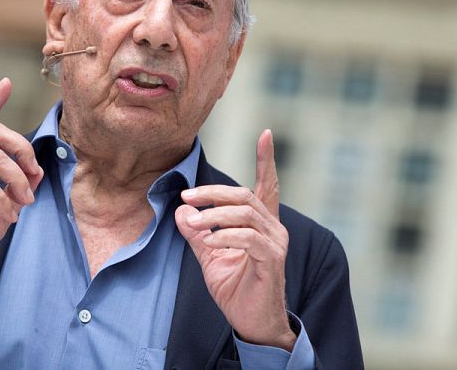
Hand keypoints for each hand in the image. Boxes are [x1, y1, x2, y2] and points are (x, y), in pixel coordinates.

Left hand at [174, 130, 293, 349]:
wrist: (252, 322)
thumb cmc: (235, 287)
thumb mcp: (209, 254)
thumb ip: (196, 232)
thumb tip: (180, 211)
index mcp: (261, 223)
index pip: (266, 185)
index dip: (266, 160)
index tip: (266, 134)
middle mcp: (273, 228)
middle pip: (244, 196)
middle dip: (212, 192)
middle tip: (186, 196)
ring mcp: (275, 244)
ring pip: (245, 214)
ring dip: (214, 216)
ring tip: (194, 223)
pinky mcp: (272, 261)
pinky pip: (248, 239)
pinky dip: (225, 237)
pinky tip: (209, 243)